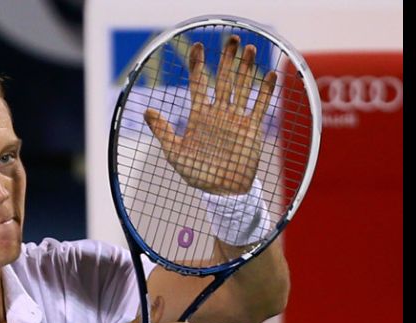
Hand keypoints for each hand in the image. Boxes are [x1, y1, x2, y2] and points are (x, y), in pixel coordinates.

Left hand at [143, 36, 276, 194]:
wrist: (221, 191)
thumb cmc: (197, 173)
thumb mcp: (174, 153)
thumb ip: (162, 131)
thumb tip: (146, 110)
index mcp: (199, 115)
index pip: (198, 83)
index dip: (197, 65)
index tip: (197, 46)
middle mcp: (218, 112)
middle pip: (223, 78)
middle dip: (226, 59)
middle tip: (231, 38)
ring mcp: (236, 119)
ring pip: (242, 87)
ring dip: (246, 68)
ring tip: (250, 49)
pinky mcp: (251, 128)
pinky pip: (259, 105)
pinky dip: (265, 91)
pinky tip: (270, 75)